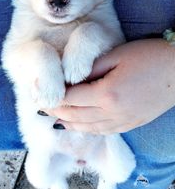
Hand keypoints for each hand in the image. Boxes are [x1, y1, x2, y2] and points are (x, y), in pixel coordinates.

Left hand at [41, 39, 174, 133]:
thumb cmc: (149, 57)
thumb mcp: (117, 56)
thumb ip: (90, 68)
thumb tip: (71, 78)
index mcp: (106, 94)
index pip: (69, 99)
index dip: (53, 98)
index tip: (40, 95)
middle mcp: (111, 114)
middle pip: (74, 116)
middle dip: (55, 112)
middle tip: (42, 107)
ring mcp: (122, 122)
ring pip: (87, 128)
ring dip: (68, 123)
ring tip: (55, 118)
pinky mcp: (130, 125)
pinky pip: (102, 132)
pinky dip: (86, 129)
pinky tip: (80, 125)